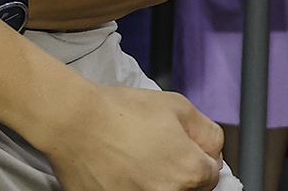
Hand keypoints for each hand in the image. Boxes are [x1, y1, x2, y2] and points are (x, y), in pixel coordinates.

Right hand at [39, 83, 225, 190]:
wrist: (73, 122)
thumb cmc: (119, 111)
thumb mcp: (176, 105)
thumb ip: (207, 131)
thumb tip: (213, 150)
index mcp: (190, 171)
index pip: (211, 175)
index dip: (196, 154)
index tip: (180, 146)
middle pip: (188, 188)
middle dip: (177, 170)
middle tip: (153, 150)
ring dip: (153, 180)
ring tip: (132, 158)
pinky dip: (128, 185)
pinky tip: (117, 169)